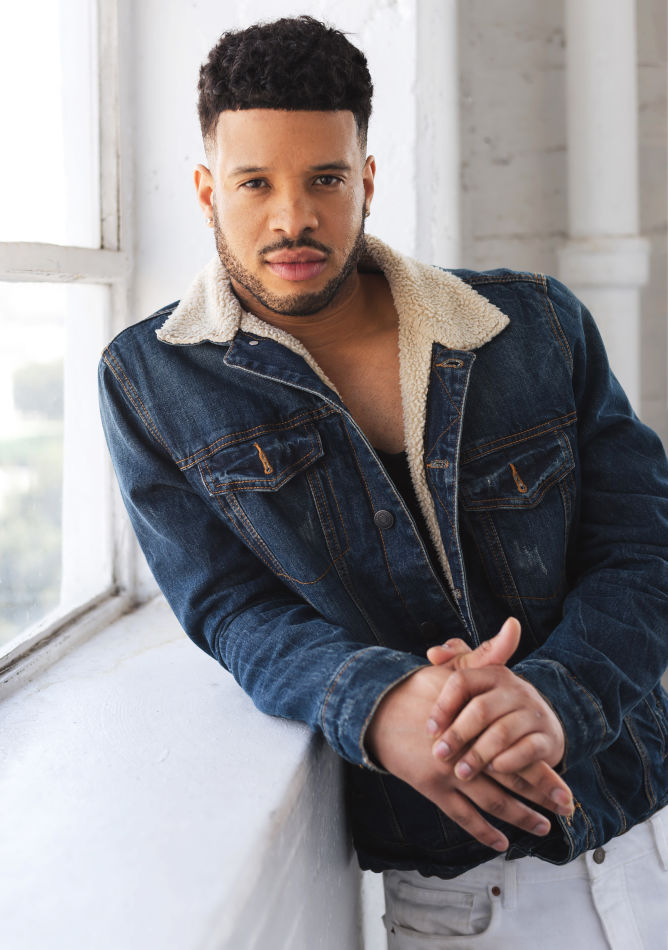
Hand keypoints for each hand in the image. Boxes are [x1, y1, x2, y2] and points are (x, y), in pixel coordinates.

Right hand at [365, 623, 570, 852]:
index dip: (546, 772)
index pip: (520, 752)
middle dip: (542, 796)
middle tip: (567, 811)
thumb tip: (514, 626)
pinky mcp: (432, 787)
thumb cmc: (419, 687)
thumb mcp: (456, 670)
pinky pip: (462, 815)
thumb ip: (489, 654)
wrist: (378, 710)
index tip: (569, 791)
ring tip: (544, 827)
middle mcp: (466, 752)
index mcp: (476, 723)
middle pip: (512, 780)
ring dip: (519, 816)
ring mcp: (449, 773)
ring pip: (491, 802)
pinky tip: (501, 841)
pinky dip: (483, 830)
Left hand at [427, 619, 567, 807]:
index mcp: (493, 673)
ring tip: (461, 771)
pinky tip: (492, 770)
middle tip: (440, 755)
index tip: (430, 731)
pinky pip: (527, 750)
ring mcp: (534, 713)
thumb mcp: (478, 684)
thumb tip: (432, 653)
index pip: (462, 682)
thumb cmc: (497, 706)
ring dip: (478, 754)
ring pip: (502, 733)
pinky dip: (508, 762)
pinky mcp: (548, 738)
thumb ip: (454, 665)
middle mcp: (515, 689)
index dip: (443, 706)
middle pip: (481, 709)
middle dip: (457, 735)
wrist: (542, 726)